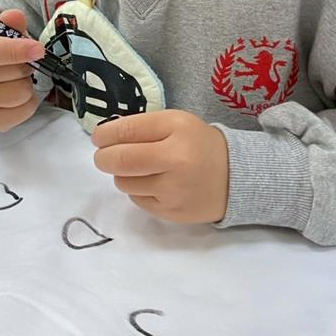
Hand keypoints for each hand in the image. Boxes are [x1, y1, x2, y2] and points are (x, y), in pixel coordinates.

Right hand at [0, 9, 44, 130]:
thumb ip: (9, 23)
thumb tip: (15, 17)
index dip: (16, 50)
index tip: (38, 49)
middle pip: (13, 72)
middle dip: (25, 64)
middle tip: (19, 61)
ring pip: (22, 91)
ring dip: (26, 82)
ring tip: (15, 77)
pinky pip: (26, 109)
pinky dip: (29, 100)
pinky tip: (15, 93)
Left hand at [92, 110, 228, 223]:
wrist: (235, 177)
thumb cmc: (198, 145)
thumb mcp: (177, 123)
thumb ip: (143, 127)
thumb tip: (104, 138)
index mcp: (177, 129)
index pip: (127, 130)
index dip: (105, 135)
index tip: (99, 138)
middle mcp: (176, 159)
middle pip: (120, 160)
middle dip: (103, 158)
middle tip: (103, 157)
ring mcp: (173, 189)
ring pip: (124, 182)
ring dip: (122, 175)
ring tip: (139, 170)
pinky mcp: (171, 212)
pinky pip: (137, 199)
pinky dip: (138, 190)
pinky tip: (154, 184)